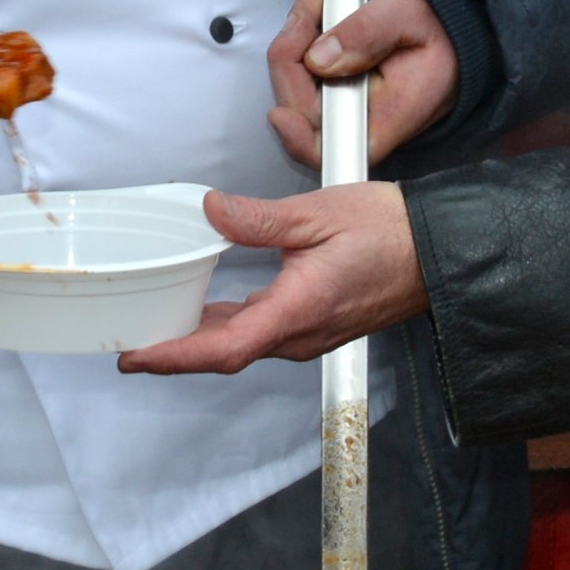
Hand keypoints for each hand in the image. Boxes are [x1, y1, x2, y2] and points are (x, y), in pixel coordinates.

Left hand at [118, 183, 428, 373]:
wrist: (439, 249)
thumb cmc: (391, 232)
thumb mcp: (316, 214)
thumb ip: (256, 218)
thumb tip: (211, 211)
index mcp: (298, 309)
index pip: (224, 350)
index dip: (174, 357)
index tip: (136, 357)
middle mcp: (301, 334)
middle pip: (225, 353)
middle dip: (175, 350)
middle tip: (129, 337)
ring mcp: (310, 335)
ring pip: (243, 345)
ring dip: (200, 339)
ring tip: (158, 323)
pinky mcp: (316, 326)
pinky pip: (263, 335)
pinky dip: (228, 327)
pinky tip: (209, 308)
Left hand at [266, 0, 456, 166]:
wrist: (455, 24)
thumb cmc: (443, 28)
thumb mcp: (408, 14)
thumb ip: (366, 33)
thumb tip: (320, 58)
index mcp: (387, 119)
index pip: (332, 149)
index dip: (297, 137)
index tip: (280, 114)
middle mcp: (360, 121)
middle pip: (298, 107)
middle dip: (293, 49)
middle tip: (312, 2)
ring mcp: (344, 108)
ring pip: (293, 83)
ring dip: (296, 36)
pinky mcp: (333, 91)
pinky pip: (300, 71)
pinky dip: (301, 37)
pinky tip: (318, 9)